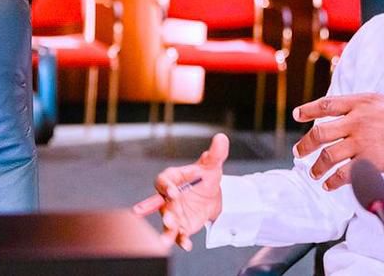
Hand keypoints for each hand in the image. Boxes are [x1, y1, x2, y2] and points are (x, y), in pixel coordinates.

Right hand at [154, 133, 229, 250]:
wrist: (213, 195)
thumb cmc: (206, 177)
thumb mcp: (213, 165)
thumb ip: (215, 154)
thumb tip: (221, 138)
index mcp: (173, 179)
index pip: (163, 181)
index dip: (166, 186)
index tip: (173, 192)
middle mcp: (169, 197)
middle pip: (161, 204)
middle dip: (163, 212)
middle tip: (168, 218)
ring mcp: (174, 213)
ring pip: (167, 222)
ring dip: (167, 230)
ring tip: (166, 240)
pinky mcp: (182, 226)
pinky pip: (179, 235)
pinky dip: (182, 241)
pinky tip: (187, 245)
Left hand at [293, 93, 383, 202]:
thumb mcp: (383, 102)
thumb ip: (361, 106)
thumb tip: (344, 108)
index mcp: (359, 103)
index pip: (326, 105)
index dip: (309, 110)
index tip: (297, 115)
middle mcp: (356, 121)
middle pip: (320, 133)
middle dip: (305, 145)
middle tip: (298, 152)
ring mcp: (362, 141)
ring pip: (328, 156)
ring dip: (317, 167)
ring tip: (314, 173)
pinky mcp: (370, 161)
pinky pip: (344, 174)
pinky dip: (333, 181)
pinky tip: (329, 184)